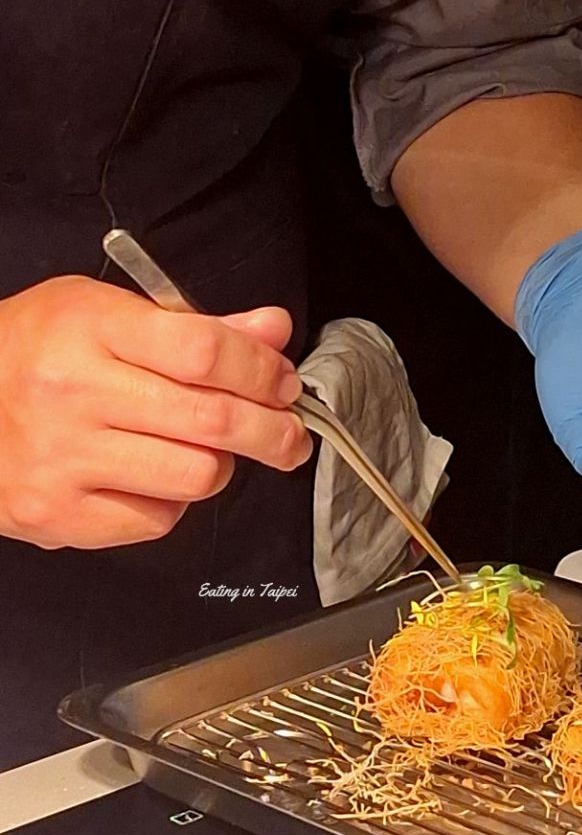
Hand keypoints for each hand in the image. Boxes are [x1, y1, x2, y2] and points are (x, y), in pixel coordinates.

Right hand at [0, 276, 310, 548]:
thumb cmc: (38, 354)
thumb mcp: (108, 315)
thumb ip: (200, 328)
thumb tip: (275, 331)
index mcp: (89, 328)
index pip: (204, 351)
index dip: (261, 371)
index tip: (283, 384)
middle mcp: (72, 392)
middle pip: (212, 419)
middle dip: (273, 430)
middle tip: (291, 435)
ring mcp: (62, 459)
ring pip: (197, 475)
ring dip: (221, 465)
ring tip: (206, 449)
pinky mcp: (59, 514)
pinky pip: (159, 519)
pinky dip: (174, 501)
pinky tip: (153, 476)